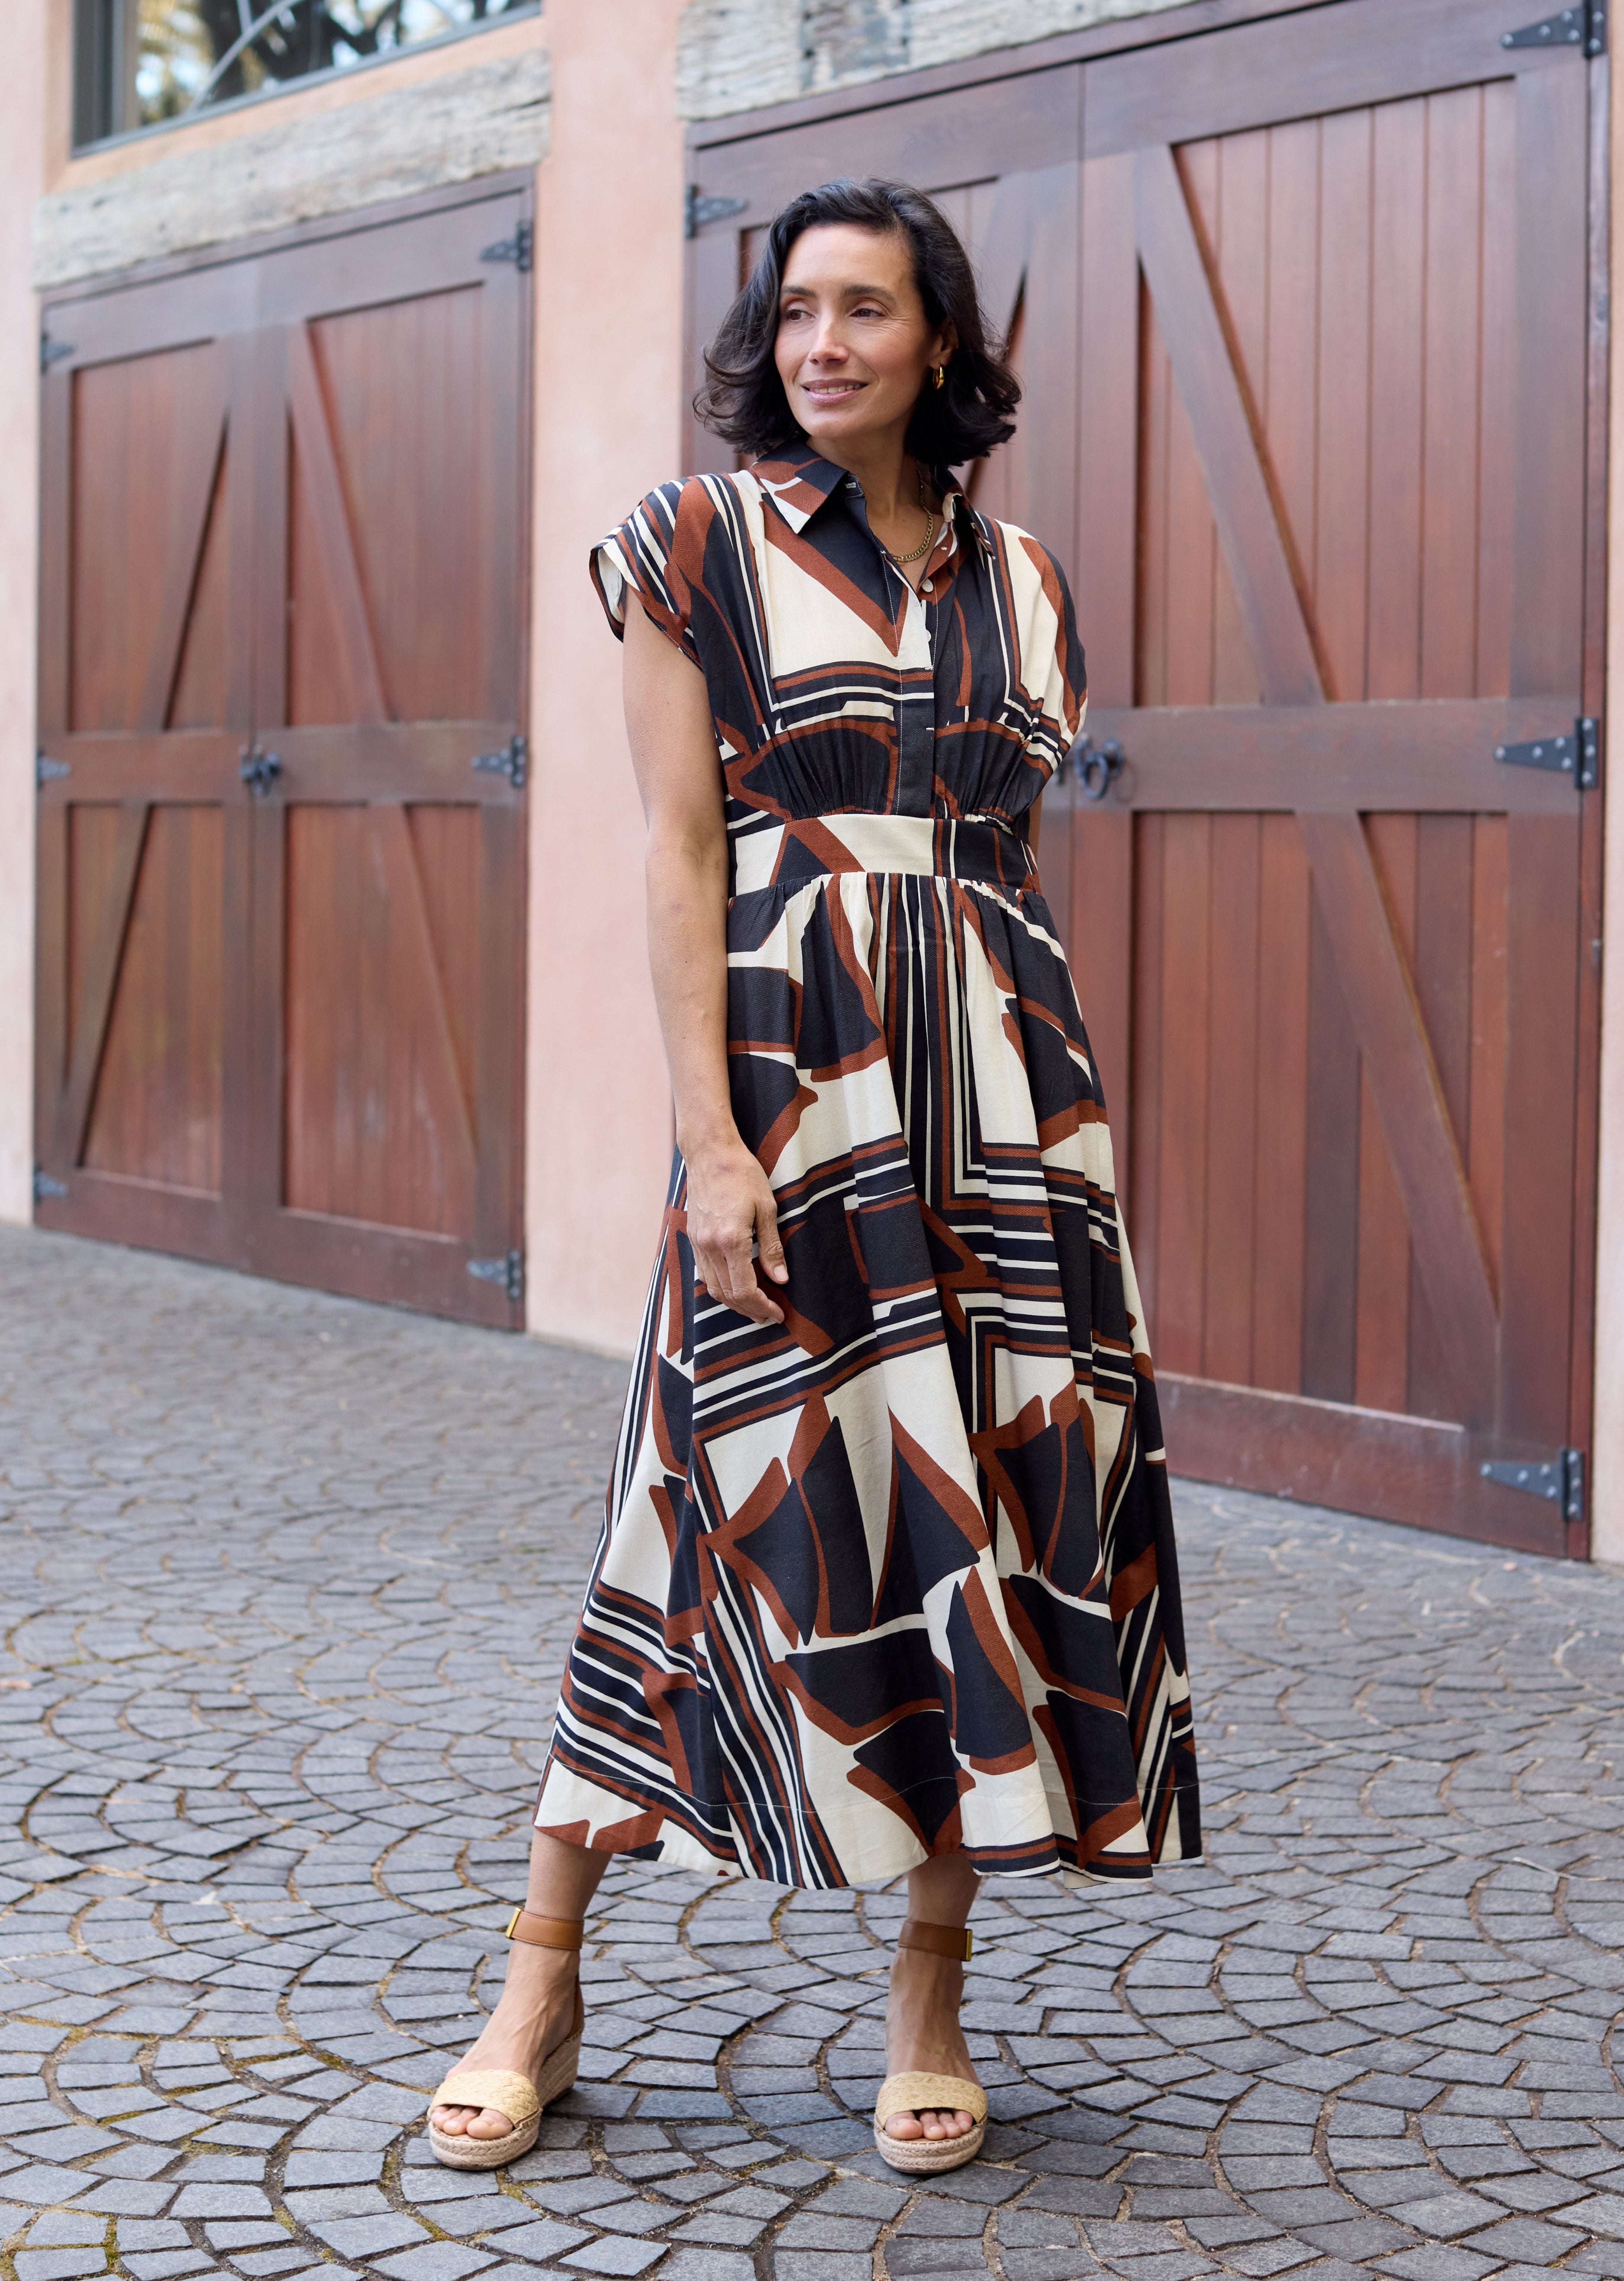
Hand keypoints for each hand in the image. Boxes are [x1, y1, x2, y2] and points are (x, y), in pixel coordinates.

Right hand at [684, 1136, 788, 1324]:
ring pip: (712, 1287)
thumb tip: (781, 1279)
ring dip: (732, 1302)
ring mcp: (697, 1243)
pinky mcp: (693, 1237)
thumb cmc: (742, 1174)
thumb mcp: (766, 1208)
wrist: (709, 1153)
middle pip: (727, 1294)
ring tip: (753, 1308)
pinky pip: (704, 1273)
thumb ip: (772, 1247)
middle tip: (768, 1316)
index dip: (762, 1306)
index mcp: (730, 1240)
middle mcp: (709, 1246)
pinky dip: (719, 1287)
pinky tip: (733, 1287)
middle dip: (749, 1310)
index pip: (745, 1289)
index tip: (778, 1313)